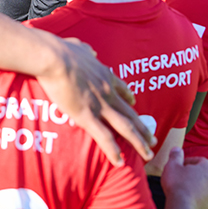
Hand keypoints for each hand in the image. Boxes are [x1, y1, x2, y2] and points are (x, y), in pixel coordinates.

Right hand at [36, 37, 155, 165]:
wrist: (54, 58)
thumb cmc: (61, 50)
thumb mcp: (79, 47)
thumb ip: (85, 50)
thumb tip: (88, 50)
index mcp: (105, 76)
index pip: (122, 90)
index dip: (130, 100)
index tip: (135, 105)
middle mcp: (108, 93)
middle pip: (130, 114)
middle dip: (143, 128)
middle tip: (153, 140)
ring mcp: (99, 105)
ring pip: (125, 128)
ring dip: (138, 142)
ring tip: (148, 155)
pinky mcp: (86, 116)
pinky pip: (104, 137)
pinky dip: (113, 151)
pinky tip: (119, 162)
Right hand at [162, 148, 207, 208]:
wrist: (182, 207)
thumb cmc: (177, 184)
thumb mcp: (172, 165)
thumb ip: (175, 155)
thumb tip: (177, 149)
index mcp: (207, 167)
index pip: (200, 159)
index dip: (188, 161)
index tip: (179, 165)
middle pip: (203, 172)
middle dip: (192, 172)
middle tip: (180, 174)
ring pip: (203, 184)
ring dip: (194, 183)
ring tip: (181, 186)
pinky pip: (202, 195)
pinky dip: (195, 194)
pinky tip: (184, 196)